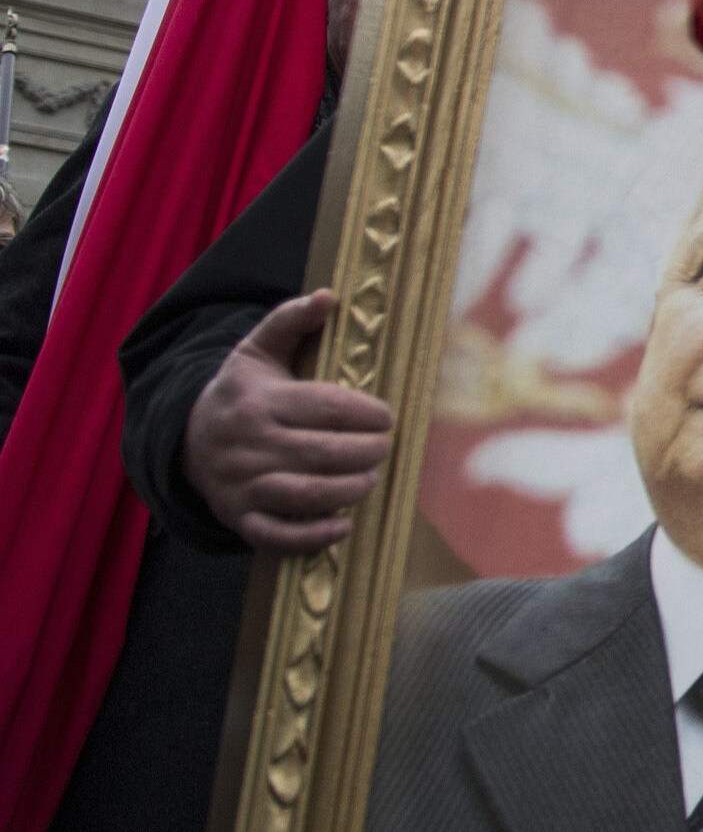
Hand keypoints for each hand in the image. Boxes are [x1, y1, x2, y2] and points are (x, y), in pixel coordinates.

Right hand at [182, 290, 394, 553]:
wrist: (185, 442)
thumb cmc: (240, 394)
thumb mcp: (257, 352)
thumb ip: (290, 322)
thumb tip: (329, 295)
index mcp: (259, 402)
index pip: (326, 407)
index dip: (367, 413)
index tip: (387, 417)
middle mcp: (249, 444)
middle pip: (324, 453)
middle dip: (367, 453)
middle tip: (384, 449)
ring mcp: (242, 485)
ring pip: (305, 494)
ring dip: (349, 490)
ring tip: (371, 479)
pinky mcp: (240, 518)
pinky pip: (277, 535)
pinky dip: (313, 535)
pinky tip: (343, 526)